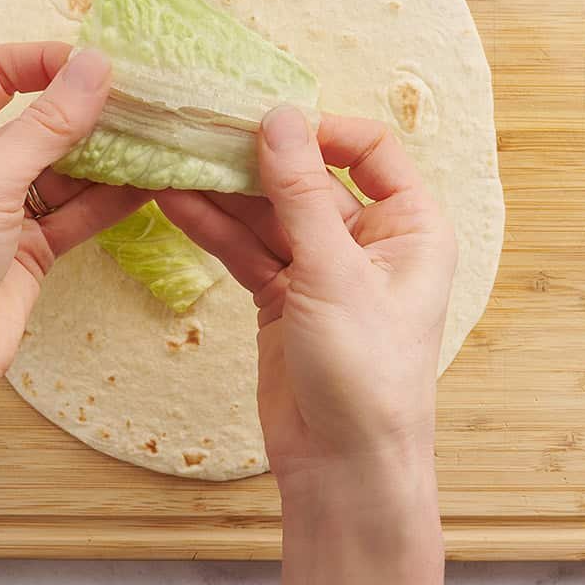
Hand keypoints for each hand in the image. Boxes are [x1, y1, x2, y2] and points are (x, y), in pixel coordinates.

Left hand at [0, 42, 149, 433]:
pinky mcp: (31, 250)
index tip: (98, 64)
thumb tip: (96, 66)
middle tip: (146, 101)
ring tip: (159, 139)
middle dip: (89, 111)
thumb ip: (47, 125)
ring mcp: (3, 210)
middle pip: (39, 121)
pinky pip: (78, 213)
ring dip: (109, 156)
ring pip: (66, 169)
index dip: (45, 62)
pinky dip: (111, 200)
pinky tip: (151, 184)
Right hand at [158, 107, 456, 482]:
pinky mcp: (284, 296)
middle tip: (203, 131)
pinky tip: (176, 201)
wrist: (343, 466)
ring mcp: (323, 269)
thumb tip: (279, 118)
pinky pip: (248, 249)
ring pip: (270, 214)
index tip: (267, 121)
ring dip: (225, 192)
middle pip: (309, 179)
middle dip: (257, 159)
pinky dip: (215, 228)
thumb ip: (301, 193)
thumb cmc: (367, 372)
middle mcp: (370, 241)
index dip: (320, 130)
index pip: (369, 150)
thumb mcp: (334, 272)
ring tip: (173, 160)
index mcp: (410, 226)